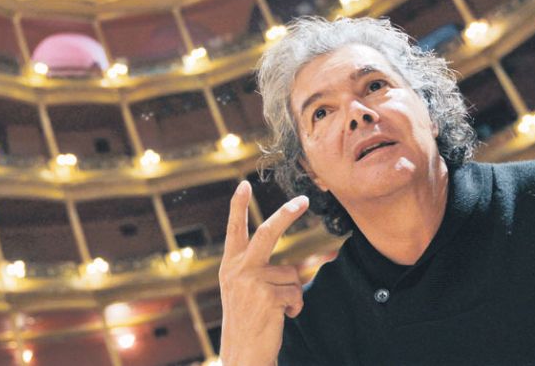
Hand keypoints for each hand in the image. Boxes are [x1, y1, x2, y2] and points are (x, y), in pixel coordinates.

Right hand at [218, 180, 309, 365]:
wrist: (242, 355)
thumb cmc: (248, 322)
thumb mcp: (242, 290)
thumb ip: (257, 270)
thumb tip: (297, 263)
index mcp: (230, 266)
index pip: (234, 231)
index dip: (238, 206)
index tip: (243, 184)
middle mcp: (237, 270)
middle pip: (266, 233)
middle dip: (287, 214)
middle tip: (304, 200)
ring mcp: (251, 282)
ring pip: (291, 273)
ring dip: (292, 293)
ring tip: (276, 310)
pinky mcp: (266, 296)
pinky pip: (296, 293)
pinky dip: (295, 307)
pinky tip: (281, 318)